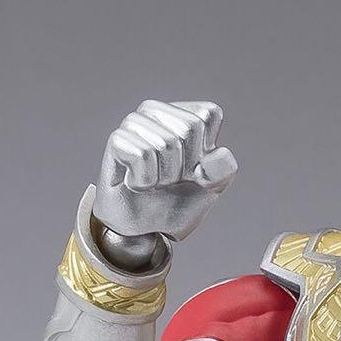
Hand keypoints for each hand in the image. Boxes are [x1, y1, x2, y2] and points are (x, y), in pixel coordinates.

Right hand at [93, 100, 236, 242]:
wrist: (151, 228)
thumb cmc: (180, 200)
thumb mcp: (214, 186)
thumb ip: (224, 168)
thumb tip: (217, 153)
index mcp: (186, 114)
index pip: (209, 113)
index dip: (208, 149)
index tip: (196, 166)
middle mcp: (157, 112)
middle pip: (189, 126)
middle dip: (187, 163)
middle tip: (173, 177)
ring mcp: (134, 124)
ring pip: (165, 142)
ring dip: (166, 175)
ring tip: (156, 181)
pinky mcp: (116, 141)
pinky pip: (141, 155)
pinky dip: (146, 180)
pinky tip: (138, 184)